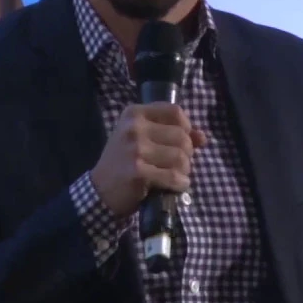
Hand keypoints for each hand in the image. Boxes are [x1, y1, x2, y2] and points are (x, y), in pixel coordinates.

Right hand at [89, 103, 206, 219]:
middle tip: (175, 164)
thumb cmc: (124, 162)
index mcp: (134, 114)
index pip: (175, 112)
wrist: (100, 190)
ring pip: (180, 157)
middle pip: (182, 136)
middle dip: (186, 154)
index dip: (186, 127)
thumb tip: (203, 137)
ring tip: (173, 175)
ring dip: (184, 170)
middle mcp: (134, 128)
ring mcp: (135, 149)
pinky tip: (175, 186)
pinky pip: (174, 176)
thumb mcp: (142, 139)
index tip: (180, 141)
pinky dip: (180, 184)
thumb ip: (172, 133)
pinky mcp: (138, 171)